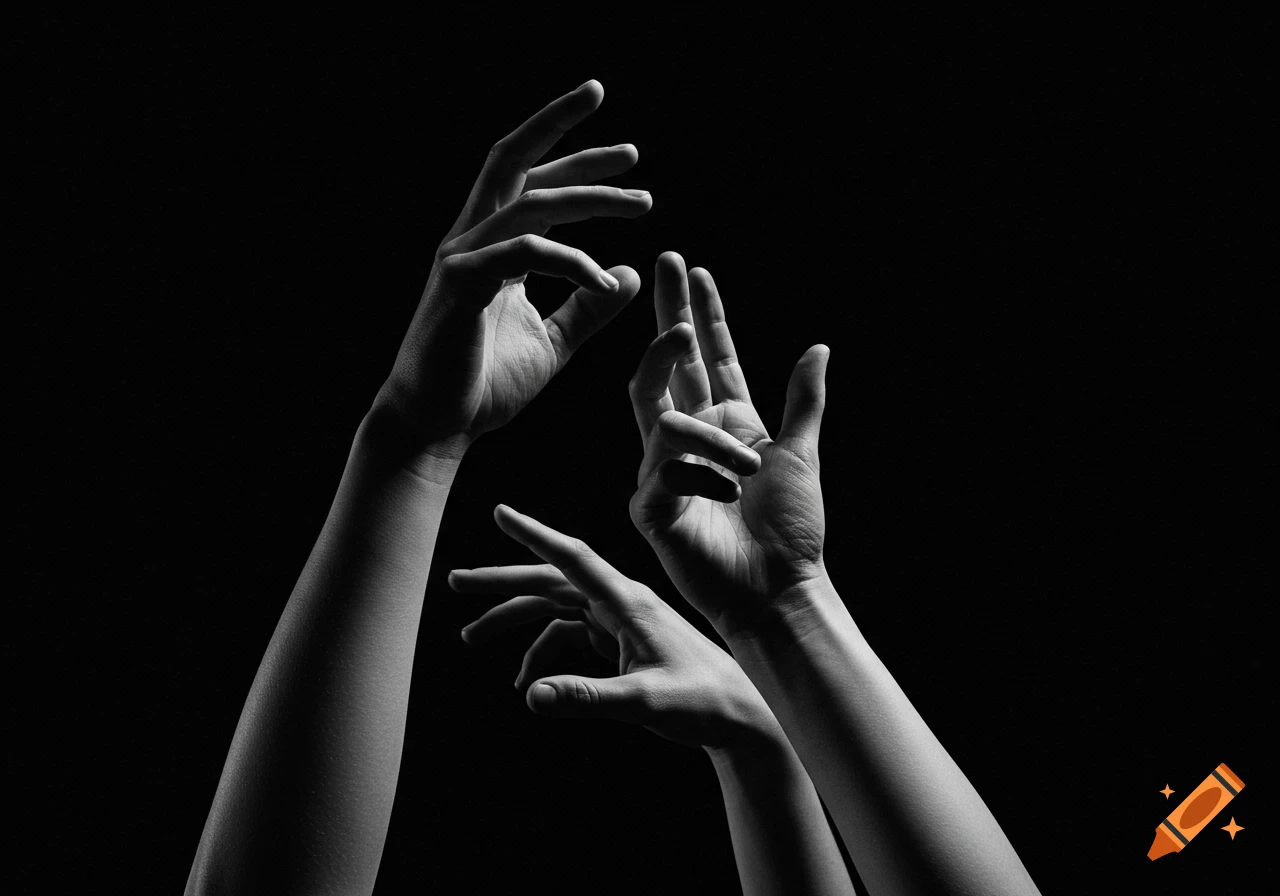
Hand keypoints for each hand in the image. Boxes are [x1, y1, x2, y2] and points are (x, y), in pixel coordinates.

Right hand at [372, 80, 650, 462]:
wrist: (438, 426)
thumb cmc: (486, 384)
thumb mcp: (553, 341)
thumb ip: (588, 308)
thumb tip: (629, 275)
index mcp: (494, 247)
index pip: (532, 182)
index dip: (577, 160)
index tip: (630, 155)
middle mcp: (474, 239)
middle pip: (516, 162)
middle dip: (565, 133)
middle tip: (633, 149)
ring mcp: (464, 257)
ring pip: (532, 202)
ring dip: (590, 197)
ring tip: (642, 204)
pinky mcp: (461, 282)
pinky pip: (523, 253)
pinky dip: (569, 260)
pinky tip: (603, 282)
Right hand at [451, 505, 784, 751]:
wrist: (741, 716)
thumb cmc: (703, 701)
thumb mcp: (643, 702)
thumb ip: (587, 697)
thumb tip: (530, 695)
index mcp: (628, 601)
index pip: (574, 558)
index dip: (535, 535)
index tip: (500, 513)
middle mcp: (622, 602)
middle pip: (552, 580)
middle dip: (504, 581)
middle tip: (456, 582)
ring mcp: (622, 620)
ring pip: (556, 607)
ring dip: (516, 619)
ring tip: (471, 636)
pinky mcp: (623, 640)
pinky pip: (572, 635)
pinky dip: (544, 651)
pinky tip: (528, 680)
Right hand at [627, 253, 829, 637]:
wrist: (781, 589)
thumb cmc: (792, 530)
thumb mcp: (801, 454)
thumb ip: (803, 401)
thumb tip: (819, 347)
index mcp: (727, 424)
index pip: (709, 359)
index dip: (702, 312)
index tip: (693, 268)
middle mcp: (690, 442)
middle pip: (666, 367)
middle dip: (665, 312)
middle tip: (669, 264)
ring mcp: (665, 472)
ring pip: (667, 419)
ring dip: (713, 441)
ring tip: (749, 472)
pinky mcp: (651, 508)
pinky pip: (662, 470)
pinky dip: (701, 478)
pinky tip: (726, 499)